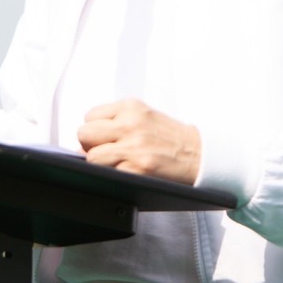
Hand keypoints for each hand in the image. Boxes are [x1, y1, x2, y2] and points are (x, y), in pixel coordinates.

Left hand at [77, 99, 200, 183]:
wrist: (198, 155)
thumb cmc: (171, 137)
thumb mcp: (144, 115)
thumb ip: (116, 120)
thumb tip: (86, 139)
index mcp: (130, 107)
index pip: (89, 116)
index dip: (94, 130)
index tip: (103, 137)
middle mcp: (130, 124)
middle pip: (84, 133)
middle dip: (90, 145)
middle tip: (104, 150)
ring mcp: (133, 147)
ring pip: (91, 157)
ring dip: (100, 163)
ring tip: (117, 162)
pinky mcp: (137, 169)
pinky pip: (108, 173)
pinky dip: (114, 175)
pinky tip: (128, 170)